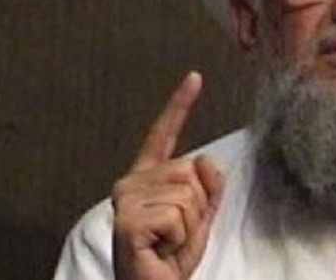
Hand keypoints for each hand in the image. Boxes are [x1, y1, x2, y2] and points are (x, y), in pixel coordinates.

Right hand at [111, 72, 224, 279]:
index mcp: (147, 178)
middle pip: (188, 170)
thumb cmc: (171, 257)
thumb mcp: (201, 218)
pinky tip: (160, 247)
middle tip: (176, 232)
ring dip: (189, 224)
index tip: (195, 77)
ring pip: (186, 193)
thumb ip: (209, 187)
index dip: (179, 105)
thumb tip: (204, 159)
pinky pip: (177, 215)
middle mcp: (131, 183)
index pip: (165, 134)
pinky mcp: (128, 220)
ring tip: (168, 241)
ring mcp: (126, 200)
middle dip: (197, 206)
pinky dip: (179, 236)